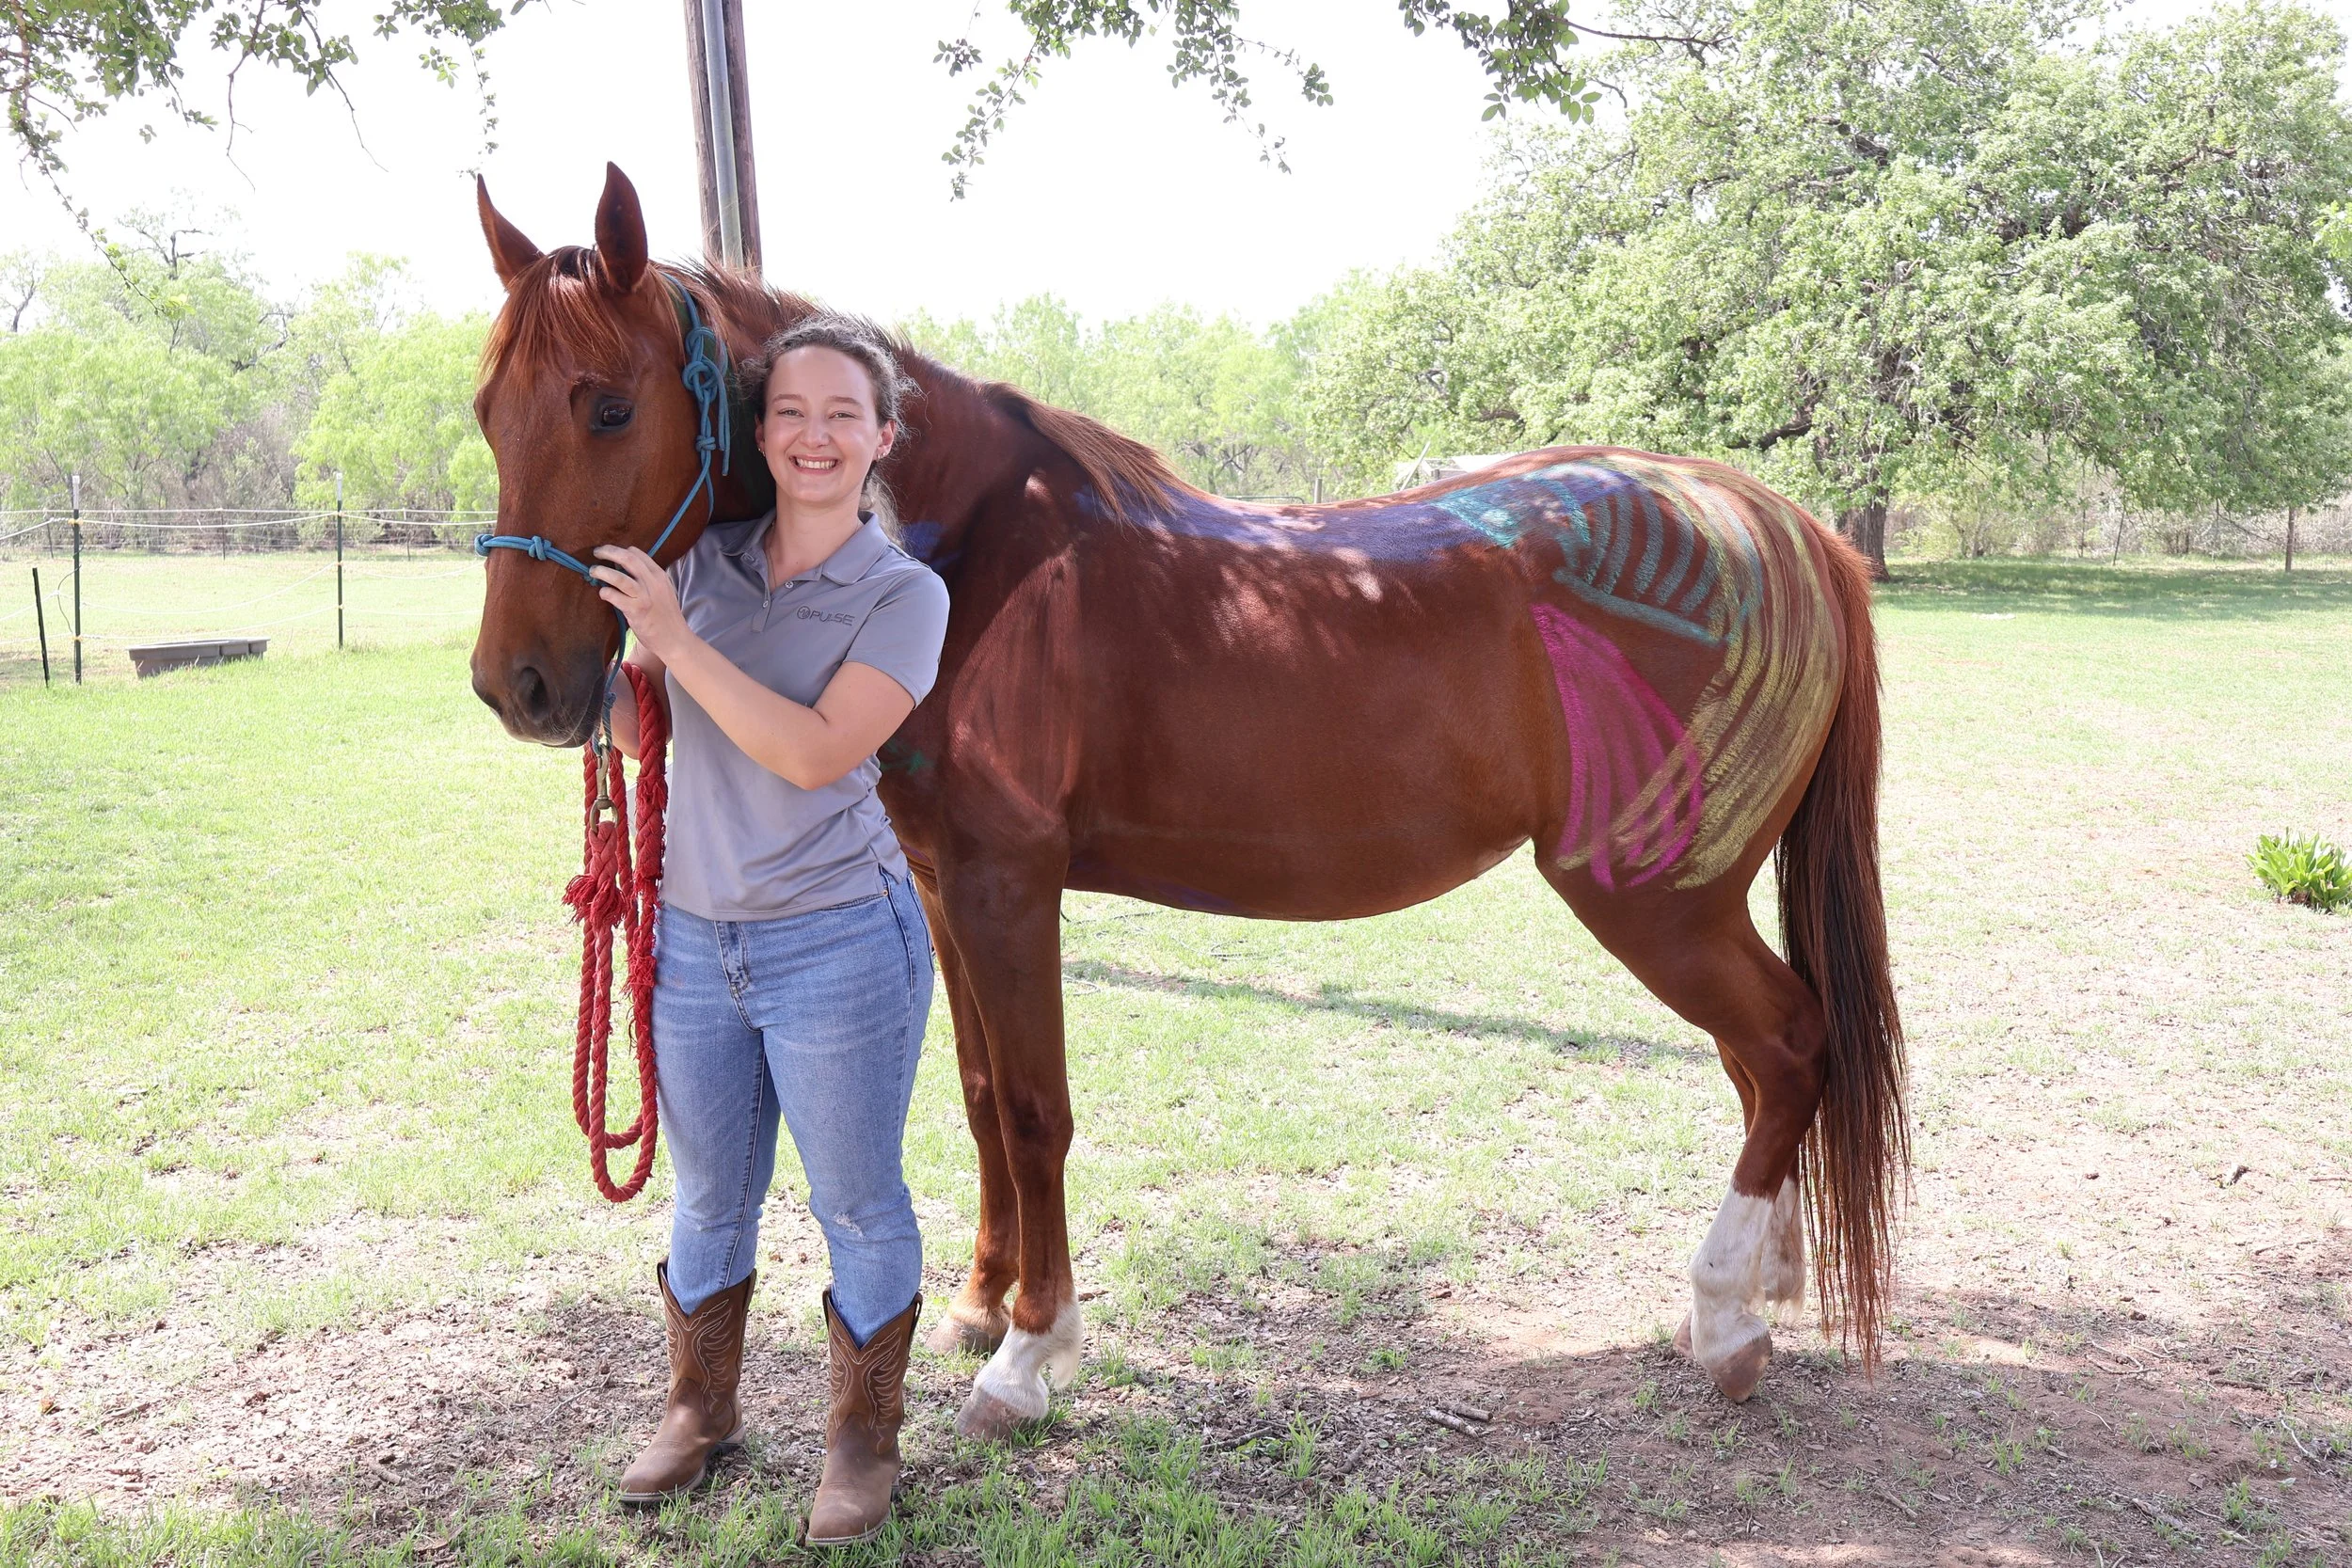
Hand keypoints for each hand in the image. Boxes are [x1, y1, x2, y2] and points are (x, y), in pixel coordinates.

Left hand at [590, 546, 691, 661]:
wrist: (674, 638)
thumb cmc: (666, 616)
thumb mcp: (663, 591)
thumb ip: (648, 579)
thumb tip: (624, 568)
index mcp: (660, 575)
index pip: (638, 554)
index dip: (621, 551)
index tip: (611, 554)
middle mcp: (653, 583)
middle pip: (627, 559)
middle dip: (609, 552)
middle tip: (597, 553)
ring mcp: (644, 597)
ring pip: (619, 577)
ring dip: (602, 571)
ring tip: (593, 571)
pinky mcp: (636, 611)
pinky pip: (615, 597)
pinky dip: (605, 592)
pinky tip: (603, 593)